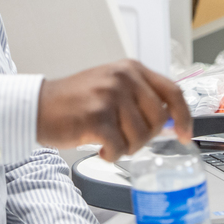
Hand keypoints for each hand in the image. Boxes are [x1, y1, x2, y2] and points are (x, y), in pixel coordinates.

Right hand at [37, 60, 192, 161]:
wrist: (37, 106)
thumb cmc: (74, 101)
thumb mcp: (112, 86)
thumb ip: (141, 97)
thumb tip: (172, 120)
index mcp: (131, 69)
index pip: (172, 92)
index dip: (184, 116)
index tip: (186, 134)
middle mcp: (123, 79)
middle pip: (159, 120)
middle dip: (146, 137)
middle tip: (125, 137)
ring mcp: (110, 96)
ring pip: (141, 137)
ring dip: (126, 147)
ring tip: (108, 139)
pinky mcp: (96, 117)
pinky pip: (120, 148)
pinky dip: (111, 154)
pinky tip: (100, 147)